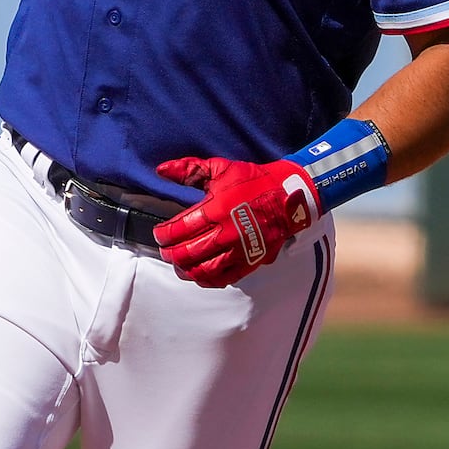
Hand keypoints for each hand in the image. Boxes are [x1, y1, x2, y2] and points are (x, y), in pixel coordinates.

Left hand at [152, 156, 319, 288]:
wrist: (290, 195)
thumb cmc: (253, 181)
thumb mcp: (220, 168)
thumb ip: (188, 170)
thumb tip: (161, 170)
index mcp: (216, 209)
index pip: (179, 229)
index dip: (163, 234)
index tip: (159, 234)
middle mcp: (226, 232)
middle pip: (187, 252)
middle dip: (170, 253)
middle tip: (164, 250)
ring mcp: (239, 250)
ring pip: (203, 270)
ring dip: (185, 269)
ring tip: (177, 264)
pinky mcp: (250, 261)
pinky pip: (223, 278)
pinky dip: (206, 280)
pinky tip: (198, 275)